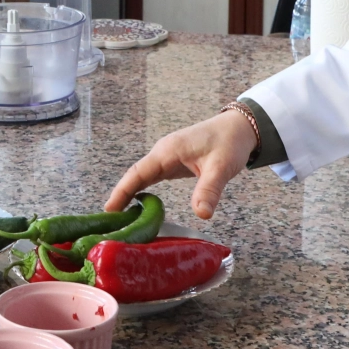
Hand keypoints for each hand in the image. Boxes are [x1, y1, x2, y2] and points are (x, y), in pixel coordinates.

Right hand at [104, 110, 257, 219]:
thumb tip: (201, 215)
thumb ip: (209, 190)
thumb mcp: (221, 167)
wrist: (240, 127)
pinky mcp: (173, 163)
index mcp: (168, 151)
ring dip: (129, 194)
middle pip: (134, 176)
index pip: (138, 173)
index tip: (108, 210)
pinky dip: (141, 191)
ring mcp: (166, 157)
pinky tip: (138, 205)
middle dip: (120, 196)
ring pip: (141, 177)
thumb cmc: (229, 142)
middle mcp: (162, 153)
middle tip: (110, 221)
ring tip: (119, 217)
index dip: (122, 192)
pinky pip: (151, 178)